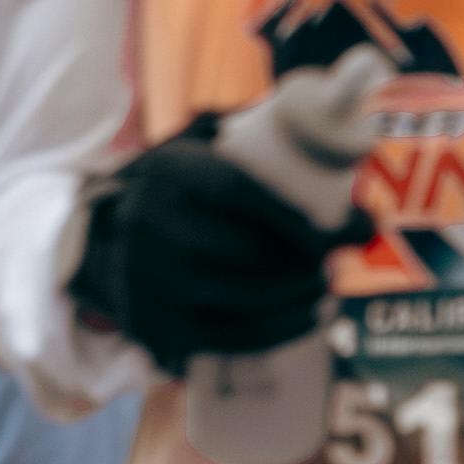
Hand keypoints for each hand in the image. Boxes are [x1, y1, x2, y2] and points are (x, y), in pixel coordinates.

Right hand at [69, 113, 349, 362]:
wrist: (106, 246)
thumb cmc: (179, 197)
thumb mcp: (198, 153)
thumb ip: (254, 138)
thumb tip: (340, 127)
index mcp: (171, 173)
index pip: (251, 197)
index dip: (310, 220)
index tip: (357, 228)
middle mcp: (154, 225)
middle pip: (256, 252)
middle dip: (313, 261)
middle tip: (336, 261)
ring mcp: (154, 281)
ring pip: (251, 297)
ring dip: (303, 296)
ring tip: (325, 287)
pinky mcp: (158, 327)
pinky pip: (235, 335)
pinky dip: (282, 329)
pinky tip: (309, 317)